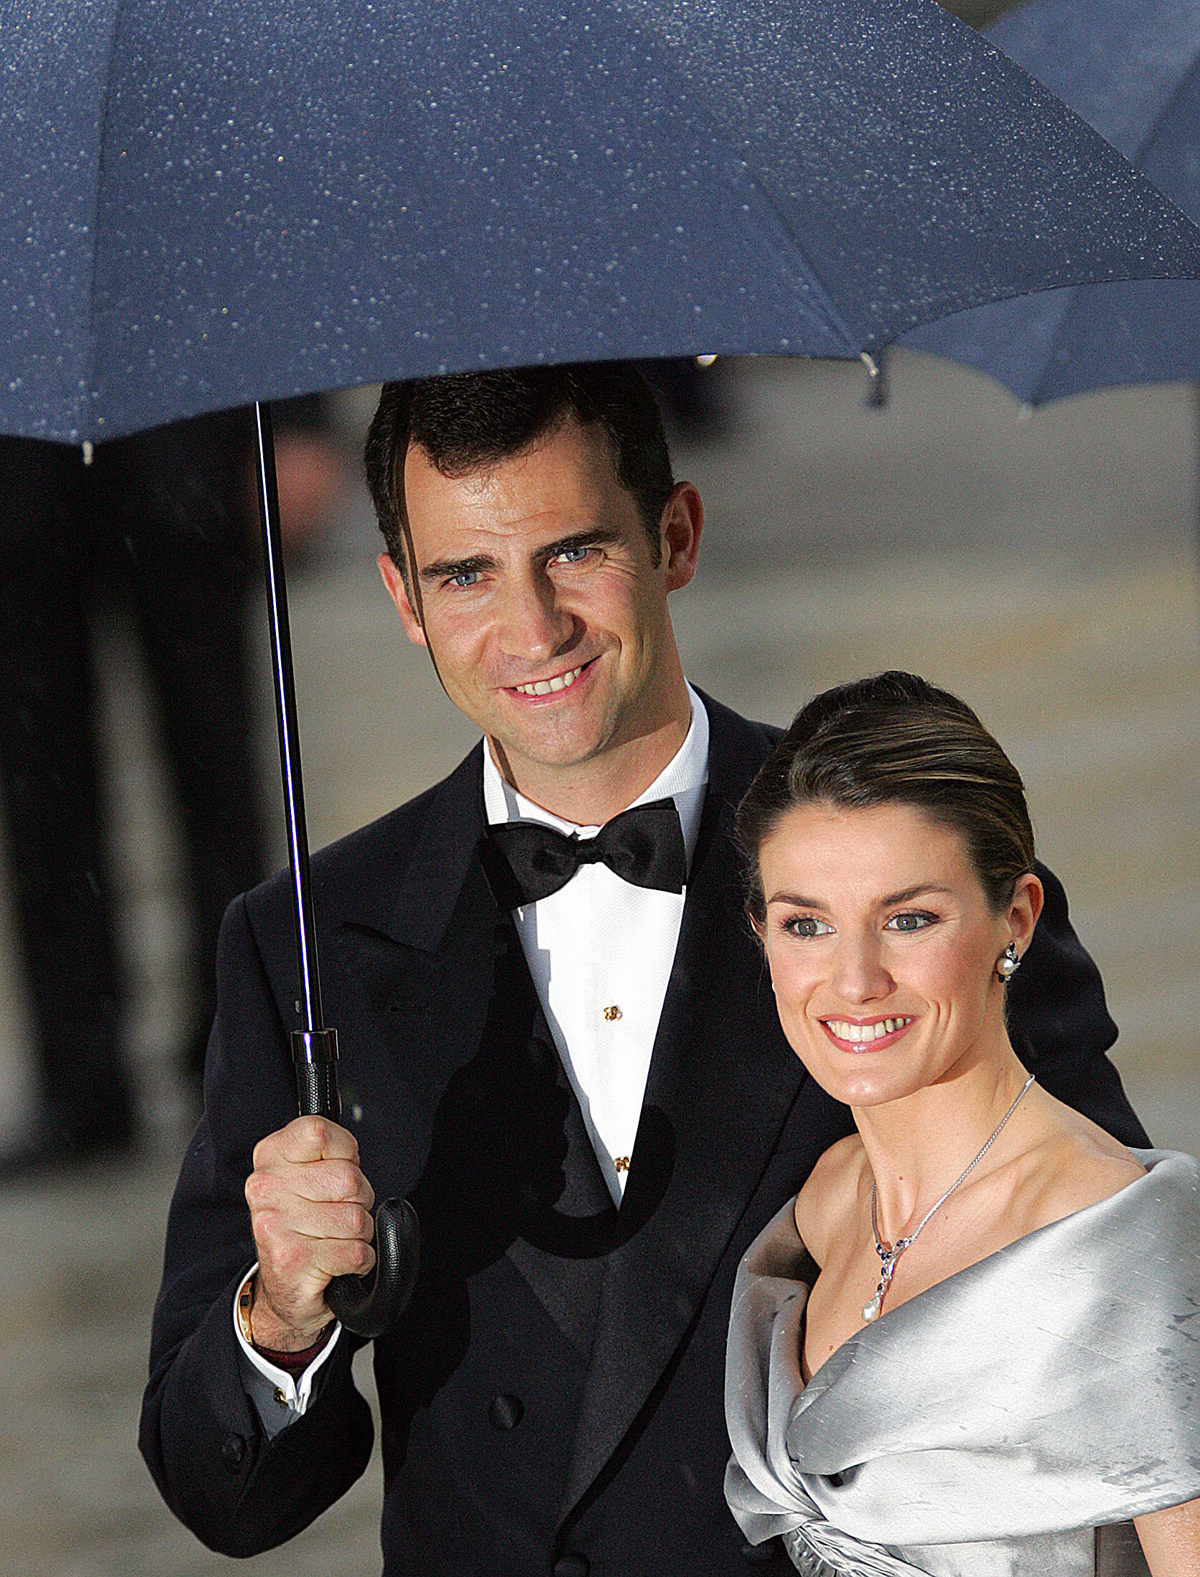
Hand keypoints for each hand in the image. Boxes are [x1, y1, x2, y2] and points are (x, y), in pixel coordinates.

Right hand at [244, 1116, 374, 1348]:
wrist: (285, 1289)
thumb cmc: (306, 1224)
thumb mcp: (310, 1174)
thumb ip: (329, 1149)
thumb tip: (350, 1146)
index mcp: (270, 1156)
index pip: (321, 1131)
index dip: (345, 1152)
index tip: (336, 1169)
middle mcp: (266, 1187)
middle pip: (351, 1179)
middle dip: (358, 1201)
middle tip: (334, 1215)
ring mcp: (275, 1224)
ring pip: (357, 1219)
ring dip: (358, 1234)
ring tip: (333, 1239)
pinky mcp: (292, 1259)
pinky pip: (357, 1252)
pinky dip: (358, 1260)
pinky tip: (335, 1262)